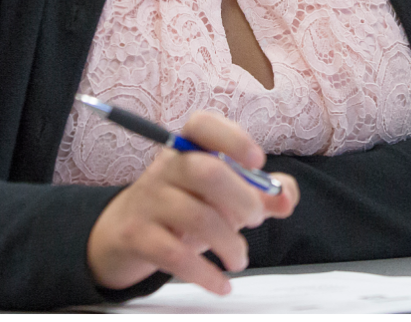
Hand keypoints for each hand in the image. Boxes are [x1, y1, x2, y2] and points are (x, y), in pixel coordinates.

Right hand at [86, 111, 298, 294]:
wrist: (123, 233)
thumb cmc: (185, 204)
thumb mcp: (223, 193)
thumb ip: (262, 191)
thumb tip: (286, 197)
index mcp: (187, 146)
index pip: (203, 124)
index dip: (233, 138)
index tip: (258, 162)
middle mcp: (165, 166)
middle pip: (207, 171)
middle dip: (242, 198)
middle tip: (256, 218)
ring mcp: (149, 200)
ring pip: (196, 216)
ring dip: (229, 242)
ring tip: (240, 258)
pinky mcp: (137, 236)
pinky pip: (175, 256)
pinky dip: (206, 274)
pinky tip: (223, 285)